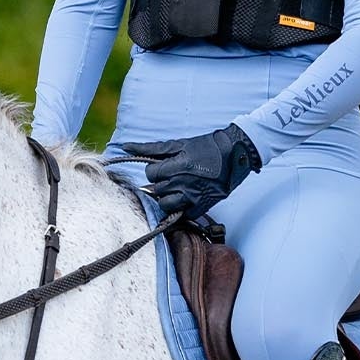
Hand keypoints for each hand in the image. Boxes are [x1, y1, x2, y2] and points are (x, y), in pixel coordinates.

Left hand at [121, 124, 261, 217]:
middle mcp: (184, 183)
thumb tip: (125, 146)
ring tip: (176, 189)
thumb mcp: (179, 144)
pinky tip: (185, 198)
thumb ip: (151, 148)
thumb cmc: (206, 147)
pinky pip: (180, 214)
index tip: (163, 168)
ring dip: (166, 197)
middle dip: (160, 183)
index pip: (151, 174)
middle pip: (156, 190)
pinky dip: (179, 208)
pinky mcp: (201, 207)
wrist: (235, 155)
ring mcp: (193, 197)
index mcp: (178, 166)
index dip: (154, 171)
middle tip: (172, 176)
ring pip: (165, 205)